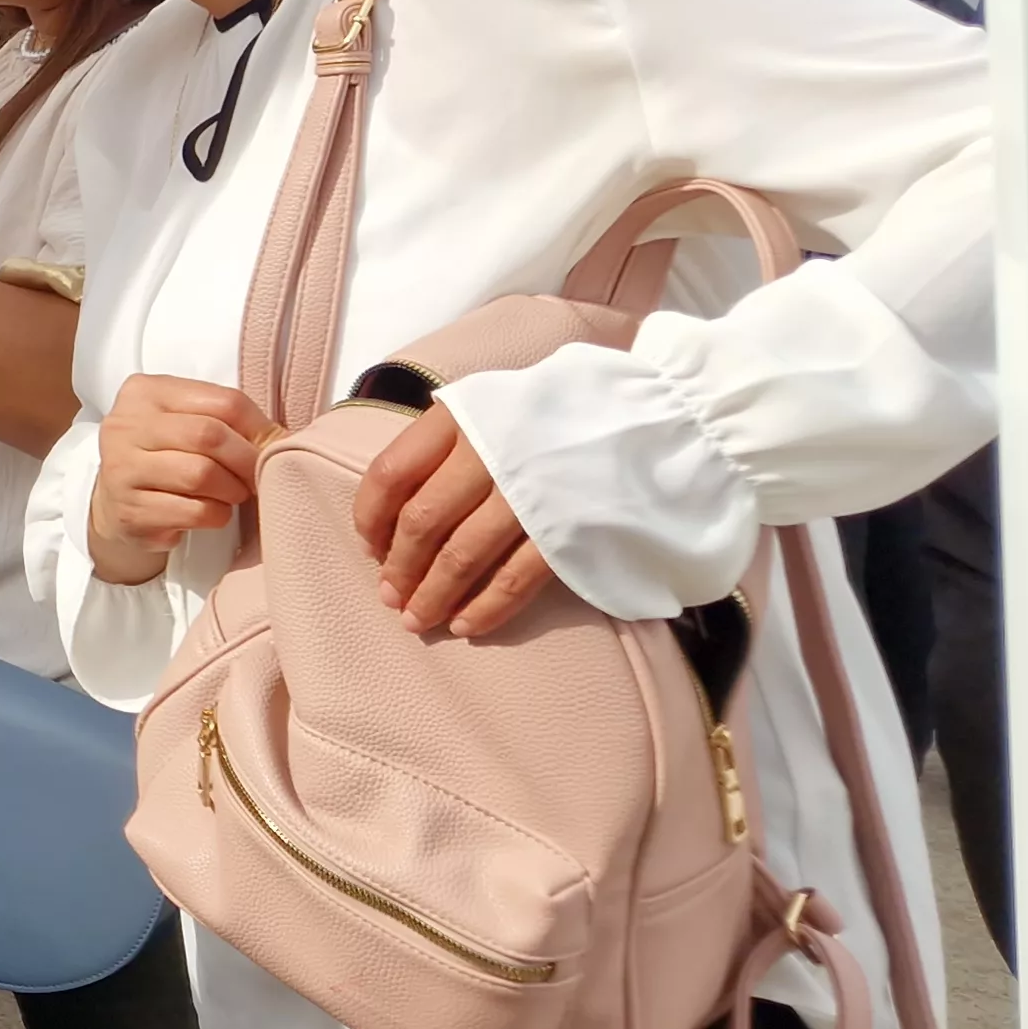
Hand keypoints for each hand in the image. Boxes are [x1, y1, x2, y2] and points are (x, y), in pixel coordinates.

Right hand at [88, 374, 265, 584]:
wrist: (118, 502)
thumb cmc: (165, 455)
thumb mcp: (187, 422)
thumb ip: (228, 421)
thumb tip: (286, 440)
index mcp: (145, 392)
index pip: (223, 401)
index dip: (258, 427)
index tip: (269, 447)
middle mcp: (125, 425)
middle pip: (209, 435)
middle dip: (245, 461)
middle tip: (255, 477)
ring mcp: (121, 469)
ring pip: (200, 474)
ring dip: (231, 490)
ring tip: (232, 494)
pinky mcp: (130, 510)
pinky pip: (193, 512)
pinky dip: (215, 515)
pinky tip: (210, 511)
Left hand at [352, 403, 559, 637]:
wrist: (657, 411)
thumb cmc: (557, 410)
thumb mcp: (493, 404)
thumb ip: (445, 443)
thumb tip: (396, 505)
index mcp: (461, 418)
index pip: (390, 473)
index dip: (371, 517)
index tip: (370, 547)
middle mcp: (489, 453)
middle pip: (422, 522)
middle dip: (400, 568)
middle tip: (390, 597)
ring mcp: (529, 494)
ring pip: (462, 556)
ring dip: (433, 595)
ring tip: (418, 620)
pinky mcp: (568, 529)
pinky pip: (516, 578)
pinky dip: (486, 606)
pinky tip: (466, 624)